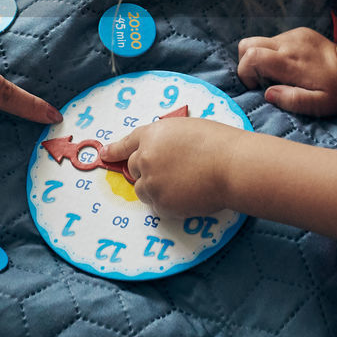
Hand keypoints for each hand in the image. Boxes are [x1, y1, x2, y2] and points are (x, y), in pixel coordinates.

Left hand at [102, 117, 237, 214]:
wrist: (231, 165)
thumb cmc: (218, 143)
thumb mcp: (186, 130)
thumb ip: (166, 141)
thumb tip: (163, 153)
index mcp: (152, 135)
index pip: (127, 143)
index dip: (115, 150)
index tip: (105, 154)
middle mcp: (145, 158)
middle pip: (134, 168)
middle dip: (146, 171)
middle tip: (169, 173)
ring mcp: (151, 182)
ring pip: (143, 189)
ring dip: (156, 189)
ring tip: (182, 184)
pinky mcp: (161, 203)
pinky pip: (157, 207)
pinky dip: (168, 204)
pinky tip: (187, 196)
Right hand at [237, 27, 336, 115]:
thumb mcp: (319, 105)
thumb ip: (292, 100)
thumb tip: (268, 93)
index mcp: (289, 63)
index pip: (251, 56)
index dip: (245, 72)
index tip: (257, 86)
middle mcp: (287, 44)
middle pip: (247, 44)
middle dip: (245, 62)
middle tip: (261, 79)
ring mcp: (293, 35)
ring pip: (261, 42)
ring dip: (262, 58)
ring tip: (279, 74)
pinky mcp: (299, 32)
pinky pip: (276, 40)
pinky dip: (275, 53)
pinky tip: (292, 65)